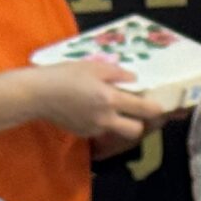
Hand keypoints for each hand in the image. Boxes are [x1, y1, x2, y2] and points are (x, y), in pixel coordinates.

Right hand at [19, 64, 166, 144]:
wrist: (38, 94)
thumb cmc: (64, 75)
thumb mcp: (92, 66)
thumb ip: (116, 73)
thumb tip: (133, 79)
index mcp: (110, 99)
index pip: (143, 109)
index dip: (157, 110)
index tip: (162, 107)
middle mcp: (106, 118)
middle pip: (136, 131)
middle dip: (141, 123)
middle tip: (138, 112)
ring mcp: (95, 128)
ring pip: (118, 131)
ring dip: (122, 122)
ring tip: (114, 108)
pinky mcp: (85, 133)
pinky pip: (103, 130)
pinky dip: (104, 122)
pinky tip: (92, 109)